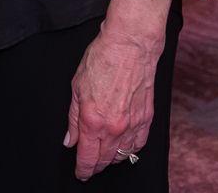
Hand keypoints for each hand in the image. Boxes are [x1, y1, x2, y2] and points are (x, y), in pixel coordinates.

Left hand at [64, 0, 174, 180]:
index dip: (82, 169)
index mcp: (93, 121)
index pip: (87, 157)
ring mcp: (133, 124)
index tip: (80, 173)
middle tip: (89, 167)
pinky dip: (130, 150)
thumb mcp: (76, 87)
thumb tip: (70, 140)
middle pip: (104, 160)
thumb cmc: (103, 59)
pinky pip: (139, 145)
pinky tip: (124, 147)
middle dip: (95, 166)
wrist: (131, 45)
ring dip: (111, 159)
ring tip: (104, 156)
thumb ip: (73, 119)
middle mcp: (114, 127)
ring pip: (122, 155)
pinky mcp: (147, 118)